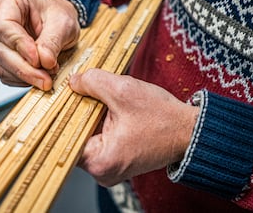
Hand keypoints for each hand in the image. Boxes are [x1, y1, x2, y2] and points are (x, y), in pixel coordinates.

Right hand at [0, 0, 79, 90]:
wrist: (58, 23)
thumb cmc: (58, 15)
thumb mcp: (63, 23)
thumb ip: (53, 41)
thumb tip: (44, 61)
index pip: (4, 25)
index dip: (19, 45)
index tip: (37, 60)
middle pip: (0, 48)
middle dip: (24, 68)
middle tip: (45, 79)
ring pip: (0, 64)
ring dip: (24, 76)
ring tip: (47, 78)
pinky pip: (4, 73)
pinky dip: (22, 80)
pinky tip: (38, 77)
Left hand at [69, 68, 198, 186]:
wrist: (189, 131)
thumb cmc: (163, 118)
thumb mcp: (124, 91)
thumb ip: (93, 82)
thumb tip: (73, 82)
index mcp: (100, 162)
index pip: (64, 136)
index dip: (63, 113)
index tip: (64, 97)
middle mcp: (101, 171)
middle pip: (73, 135)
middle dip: (78, 111)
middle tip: (83, 93)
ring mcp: (108, 167)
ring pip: (85, 134)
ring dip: (90, 115)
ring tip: (102, 101)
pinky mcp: (114, 160)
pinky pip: (97, 137)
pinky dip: (99, 122)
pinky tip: (108, 109)